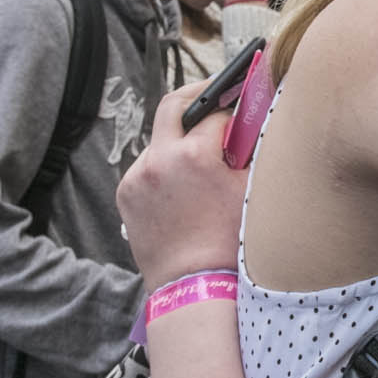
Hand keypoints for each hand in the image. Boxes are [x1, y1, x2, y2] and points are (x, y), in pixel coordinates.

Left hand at [117, 79, 250, 291]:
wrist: (194, 284)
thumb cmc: (229, 242)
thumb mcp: (250, 189)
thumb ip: (249, 149)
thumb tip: (251, 121)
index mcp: (193, 155)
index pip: (216, 113)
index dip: (233, 110)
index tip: (241, 107)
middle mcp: (159, 159)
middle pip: (174, 104)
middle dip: (197, 95)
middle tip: (214, 93)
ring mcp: (137, 176)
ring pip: (160, 139)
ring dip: (181, 141)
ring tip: (201, 162)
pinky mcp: (126, 192)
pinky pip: (148, 166)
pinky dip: (165, 167)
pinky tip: (182, 186)